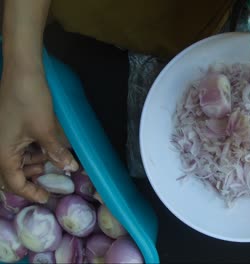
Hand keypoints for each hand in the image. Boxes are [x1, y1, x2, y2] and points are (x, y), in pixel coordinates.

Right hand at [0, 66, 77, 202]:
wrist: (22, 72)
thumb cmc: (31, 101)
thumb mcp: (46, 130)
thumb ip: (56, 153)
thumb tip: (70, 169)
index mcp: (2, 153)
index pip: (14, 183)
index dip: (31, 192)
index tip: (46, 198)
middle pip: (11, 174)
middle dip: (31, 178)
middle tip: (50, 177)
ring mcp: (1, 137)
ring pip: (15, 161)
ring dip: (32, 164)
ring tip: (51, 159)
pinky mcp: (7, 128)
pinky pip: (16, 148)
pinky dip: (30, 152)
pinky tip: (45, 147)